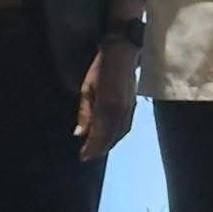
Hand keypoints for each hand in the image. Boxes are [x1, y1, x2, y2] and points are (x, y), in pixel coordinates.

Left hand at [75, 44, 138, 160]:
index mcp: (106, 107)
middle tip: (88, 156)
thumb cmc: (99, 70)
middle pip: (110, 138)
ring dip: (109, 145)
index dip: (91, 148)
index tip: (82, 156)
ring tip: (98, 150)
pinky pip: (126, 127)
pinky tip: (111, 138)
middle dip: (99, 149)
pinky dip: (118, 136)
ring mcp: (129, 110)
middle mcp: (120, 112)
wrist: (121, 54)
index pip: (99, 135)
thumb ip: (84, 113)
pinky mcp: (133, 107)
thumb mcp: (86, 89)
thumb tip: (79, 134)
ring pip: (119, 134)